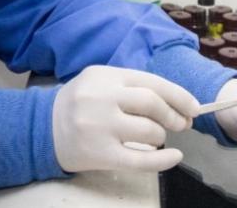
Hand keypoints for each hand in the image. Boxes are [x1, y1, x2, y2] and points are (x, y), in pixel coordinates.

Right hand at [52, 65, 199, 172]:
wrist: (43, 128)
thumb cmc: (79, 103)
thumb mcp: (100, 82)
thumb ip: (131, 86)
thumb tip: (176, 102)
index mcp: (105, 76)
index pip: (151, 82)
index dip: (178, 95)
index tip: (193, 107)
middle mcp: (102, 98)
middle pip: (152, 104)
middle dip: (174, 114)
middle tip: (181, 123)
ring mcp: (101, 127)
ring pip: (149, 131)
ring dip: (162, 135)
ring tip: (158, 136)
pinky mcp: (101, 154)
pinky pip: (141, 159)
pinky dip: (163, 160)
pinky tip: (174, 157)